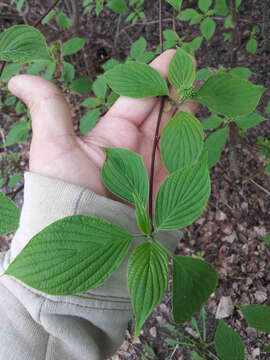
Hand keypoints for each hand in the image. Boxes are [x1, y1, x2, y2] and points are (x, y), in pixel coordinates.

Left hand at [8, 50, 196, 199]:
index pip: (138, 99)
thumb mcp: (53, 146)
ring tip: (200, 88)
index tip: (173, 58)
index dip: (154, 77)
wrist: (82, 240)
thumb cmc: (64, 191)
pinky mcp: (167, 188)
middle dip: (177, 90)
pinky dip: (194, 142)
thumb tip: (18, 79)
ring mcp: (152, 168)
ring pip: (176, 133)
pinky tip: (202, 123)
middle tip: (192, 68)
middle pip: (161, 113)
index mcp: (112, 135)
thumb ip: (49, 108)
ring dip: (189, 111)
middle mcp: (134, 149)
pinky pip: (186, 161)